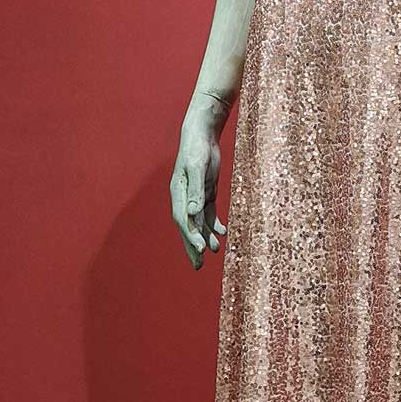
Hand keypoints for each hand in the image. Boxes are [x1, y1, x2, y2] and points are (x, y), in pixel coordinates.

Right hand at [170, 107, 227, 268]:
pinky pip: (208, 213)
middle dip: (192, 247)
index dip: (191, 236)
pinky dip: (214, 224)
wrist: (201, 135)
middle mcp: (184, 198)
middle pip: (188, 227)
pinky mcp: (205, 193)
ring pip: (199, 223)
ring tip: (215, 252)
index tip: (201, 249)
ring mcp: (194, 196)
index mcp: (178, 193)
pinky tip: (222, 233)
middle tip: (198, 266)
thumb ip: (195, 190)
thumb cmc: (197, 150)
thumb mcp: (197, 169)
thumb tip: (192, 212)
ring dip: (205, 238)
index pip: (184, 220)